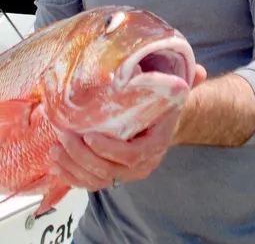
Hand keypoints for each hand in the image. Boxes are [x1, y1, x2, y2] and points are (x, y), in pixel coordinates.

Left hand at [49, 63, 206, 190]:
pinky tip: (56, 163)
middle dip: (82, 156)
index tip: (89, 135)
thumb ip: (188, 80)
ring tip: (55, 149)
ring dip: (72, 167)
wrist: (161, 122)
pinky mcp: (109, 174)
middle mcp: (141, 164)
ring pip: (96, 180)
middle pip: (109, 170)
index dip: (109, 149)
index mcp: (156, 144)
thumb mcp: (176, 90)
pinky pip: (88, 183)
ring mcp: (124, 173)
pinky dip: (70, 176)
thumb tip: (199, 70)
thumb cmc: (163, 103)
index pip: (132, 155)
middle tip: (64, 136)